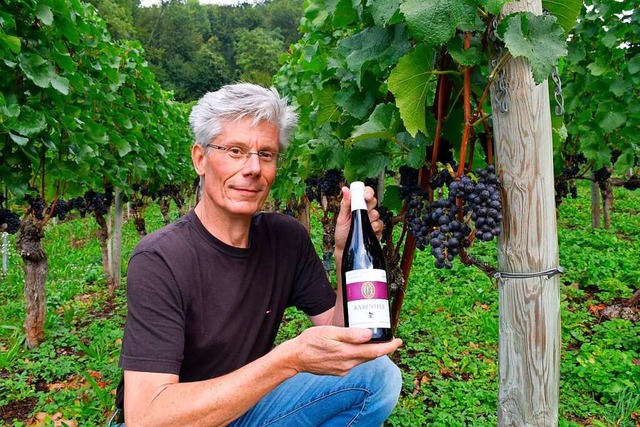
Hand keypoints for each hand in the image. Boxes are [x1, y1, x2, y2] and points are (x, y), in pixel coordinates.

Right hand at [287, 326, 401, 375]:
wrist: (295, 357)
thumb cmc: (311, 341)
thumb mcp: (330, 332)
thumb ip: (350, 334)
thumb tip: (369, 334)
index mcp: (348, 353)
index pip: (375, 351)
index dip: (389, 347)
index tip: (398, 341)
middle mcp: (348, 364)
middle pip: (371, 356)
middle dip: (383, 348)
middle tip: (391, 339)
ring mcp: (343, 369)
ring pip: (362, 359)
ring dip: (370, 351)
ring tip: (373, 341)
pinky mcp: (338, 371)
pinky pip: (352, 362)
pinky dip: (358, 355)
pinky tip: (354, 348)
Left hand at [334, 185, 382, 255]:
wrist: (345, 250)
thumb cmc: (342, 234)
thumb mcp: (341, 219)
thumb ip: (345, 204)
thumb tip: (345, 189)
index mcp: (356, 206)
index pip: (365, 194)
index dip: (368, 192)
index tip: (367, 197)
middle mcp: (365, 211)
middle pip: (373, 201)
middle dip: (370, 206)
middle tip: (365, 211)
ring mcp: (371, 220)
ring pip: (377, 213)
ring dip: (371, 218)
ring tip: (362, 224)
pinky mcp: (376, 230)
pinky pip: (380, 224)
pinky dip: (375, 227)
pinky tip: (369, 230)